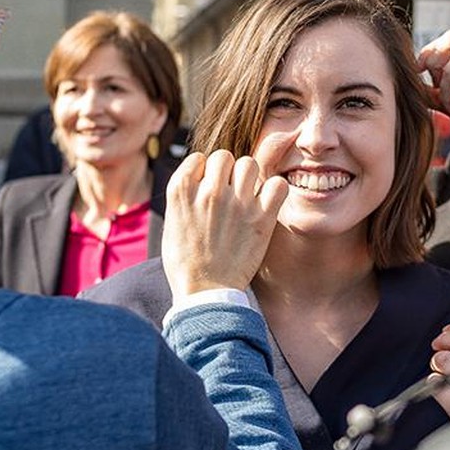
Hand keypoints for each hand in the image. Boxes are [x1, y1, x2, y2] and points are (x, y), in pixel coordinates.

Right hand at [162, 150, 289, 298]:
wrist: (204, 293)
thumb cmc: (185, 261)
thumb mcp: (172, 221)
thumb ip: (186, 195)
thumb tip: (201, 173)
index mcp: (181, 190)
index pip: (199, 158)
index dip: (205, 172)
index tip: (207, 188)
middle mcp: (208, 191)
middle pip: (225, 157)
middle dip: (227, 171)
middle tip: (229, 193)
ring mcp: (236, 203)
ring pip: (249, 164)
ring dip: (249, 178)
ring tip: (246, 198)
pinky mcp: (261, 218)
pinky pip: (277, 184)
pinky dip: (274, 191)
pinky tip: (266, 204)